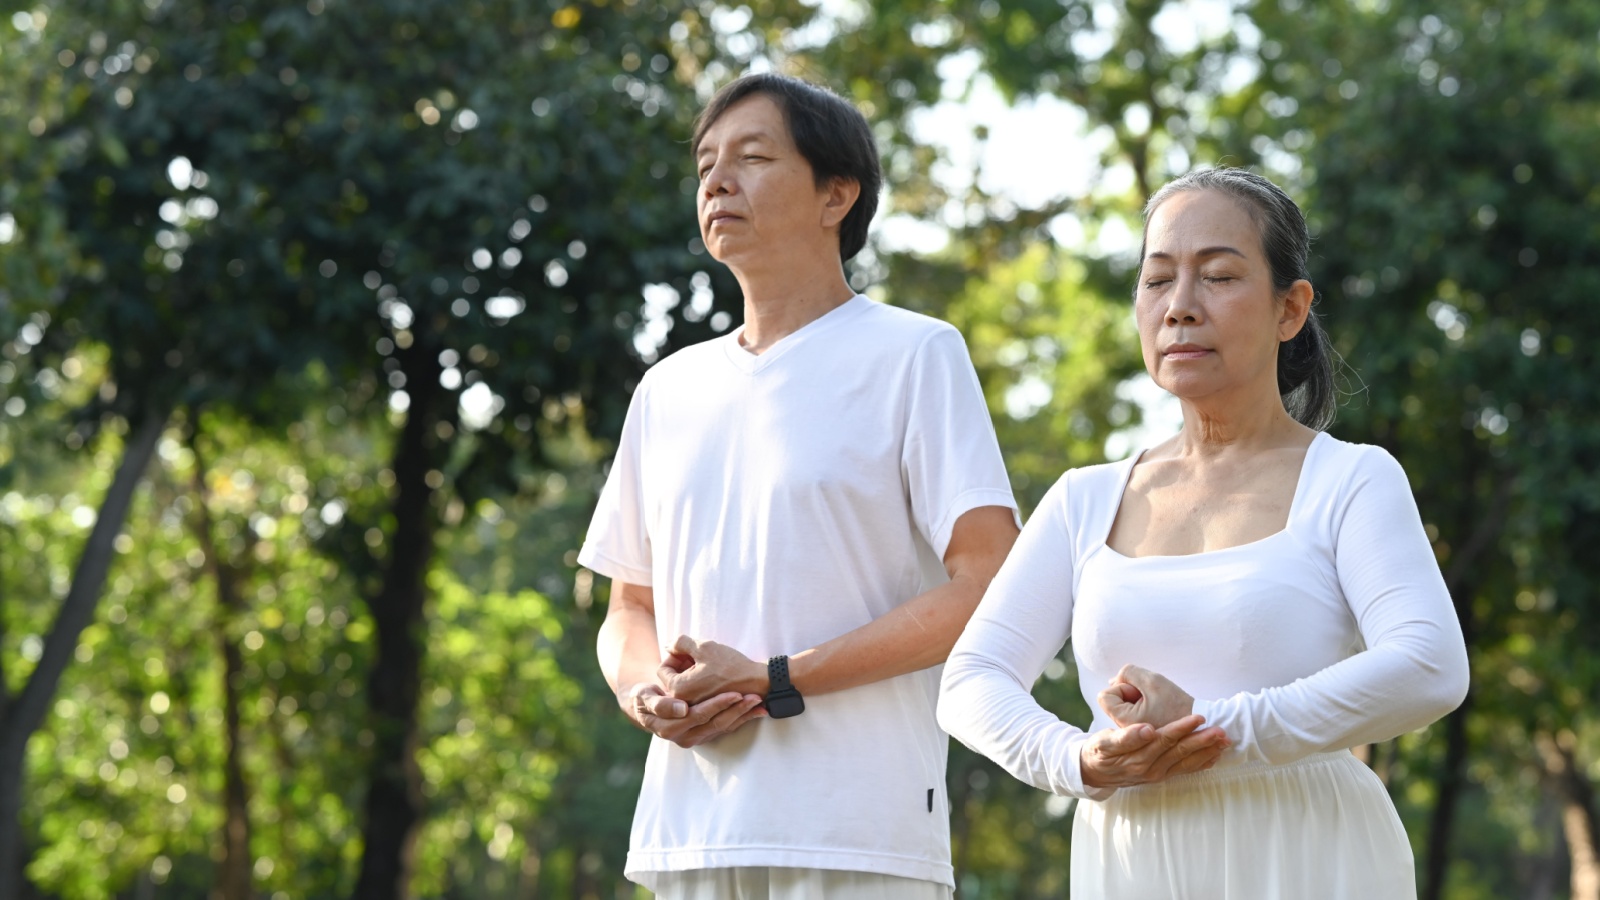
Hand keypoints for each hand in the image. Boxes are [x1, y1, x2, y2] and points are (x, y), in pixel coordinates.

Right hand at [617, 682, 765, 747]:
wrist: (647, 706)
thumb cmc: (646, 696)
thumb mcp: (645, 696)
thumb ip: (659, 703)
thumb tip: (683, 709)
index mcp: (670, 728)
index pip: (698, 715)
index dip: (717, 704)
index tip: (734, 694)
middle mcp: (685, 737)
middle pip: (715, 723)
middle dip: (736, 709)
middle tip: (754, 696)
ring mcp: (697, 738)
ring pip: (724, 726)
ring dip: (744, 715)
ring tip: (759, 702)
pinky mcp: (706, 735)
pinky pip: (728, 728)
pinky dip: (744, 719)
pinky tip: (759, 711)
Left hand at [657, 635, 767, 704]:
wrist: (757, 683)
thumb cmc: (731, 665)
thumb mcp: (704, 646)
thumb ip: (681, 643)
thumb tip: (668, 645)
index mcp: (679, 690)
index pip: (663, 670)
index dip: (675, 656)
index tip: (690, 651)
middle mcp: (684, 704)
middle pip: (671, 680)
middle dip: (681, 666)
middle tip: (699, 657)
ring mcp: (695, 710)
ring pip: (682, 689)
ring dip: (689, 675)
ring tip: (706, 665)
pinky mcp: (706, 713)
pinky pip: (693, 698)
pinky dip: (698, 686)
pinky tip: (711, 677)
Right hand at [1079, 714, 1230, 788]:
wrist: (1095, 772)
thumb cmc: (1099, 751)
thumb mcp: (1104, 743)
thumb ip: (1125, 737)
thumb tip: (1148, 730)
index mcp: (1137, 757)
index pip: (1163, 740)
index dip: (1182, 728)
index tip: (1198, 717)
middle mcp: (1150, 769)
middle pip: (1179, 752)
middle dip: (1201, 740)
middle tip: (1220, 729)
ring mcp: (1158, 774)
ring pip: (1186, 762)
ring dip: (1207, 751)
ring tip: (1224, 740)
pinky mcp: (1162, 775)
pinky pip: (1186, 770)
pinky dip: (1202, 763)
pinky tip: (1216, 755)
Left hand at [1098, 664, 1195, 730]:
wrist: (1202, 726)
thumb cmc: (1178, 704)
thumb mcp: (1152, 680)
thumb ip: (1128, 673)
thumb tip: (1114, 681)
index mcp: (1125, 721)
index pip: (1105, 696)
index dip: (1122, 687)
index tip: (1141, 691)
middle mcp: (1126, 731)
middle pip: (1115, 700)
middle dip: (1131, 692)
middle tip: (1151, 697)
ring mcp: (1134, 733)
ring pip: (1126, 705)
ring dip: (1139, 698)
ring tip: (1158, 703)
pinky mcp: (1143, 733)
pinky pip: (1135, 711)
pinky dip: (1145, 705)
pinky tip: (1159, 708)